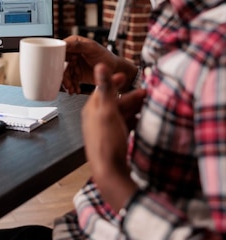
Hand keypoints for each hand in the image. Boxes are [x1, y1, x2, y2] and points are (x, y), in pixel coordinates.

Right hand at [63, 35, 136, 94]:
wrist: (115, 71)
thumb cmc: (106, 57)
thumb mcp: (93, 49)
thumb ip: (79, 45)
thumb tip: (65, 44)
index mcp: (74, 43)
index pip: (60, 49)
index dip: (56, 58)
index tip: (55, 67)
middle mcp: (72, 53)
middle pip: (60, 63)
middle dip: (63, 75)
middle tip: (66, 83)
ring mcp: (74, 64)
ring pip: (64, 74)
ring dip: (67, 83)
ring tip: (71, 89)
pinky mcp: (76, 74)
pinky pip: (70, 80)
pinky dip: (72, 86)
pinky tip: (76, 90)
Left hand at [82, 63, 144, 211]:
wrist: (110, 173)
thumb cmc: (107, 141)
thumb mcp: (107, 111)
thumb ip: (105, 88)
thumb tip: (99, 66)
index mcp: (92, 110)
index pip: (102, 90)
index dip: (113, 81)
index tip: (124, 75)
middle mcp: (96, 120)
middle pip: (114, 102)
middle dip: (129, 96)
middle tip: (146, 93)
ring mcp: (105, 132)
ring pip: (121, 115)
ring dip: (134, 109)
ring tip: (148, 106)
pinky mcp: (114, 142)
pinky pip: (125, 127)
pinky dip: (134, 122)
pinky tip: (143, 122)